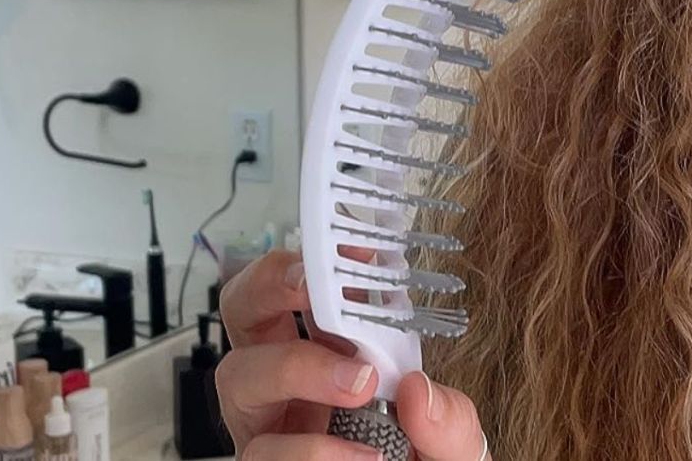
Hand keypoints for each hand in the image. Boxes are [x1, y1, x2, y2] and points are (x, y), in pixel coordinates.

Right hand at [216, 249, 490, 459]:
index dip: (323, 262)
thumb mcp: (453, 447)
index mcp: (332, 360)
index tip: (358, 251)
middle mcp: (287, 388)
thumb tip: (420, 391)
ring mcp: (267, 428)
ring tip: (359, 382)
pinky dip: (312, 448)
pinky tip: (363, 456)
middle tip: (314, 288)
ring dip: (297, 365)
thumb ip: (452, 423)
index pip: (307, 293)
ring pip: (237, 376)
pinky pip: (262, 451)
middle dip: (269, 284)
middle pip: (243, 310)